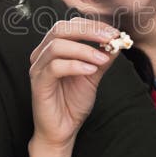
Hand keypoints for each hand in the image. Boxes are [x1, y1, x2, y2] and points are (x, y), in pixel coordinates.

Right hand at [28, 18, 121, 156]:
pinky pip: (55, 67)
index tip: (114, 32)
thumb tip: (117, 41)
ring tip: (103, 59)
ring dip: (84, 50)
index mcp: (53, 48)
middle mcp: (42, 54)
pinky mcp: (38, 83)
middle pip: (60, 29)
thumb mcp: (93, 75)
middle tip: (110, 38)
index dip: (93, 25)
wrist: (63, 130)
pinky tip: (91, 70)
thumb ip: (102, 58)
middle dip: (88, 31)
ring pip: (57, 46)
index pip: (71, 25)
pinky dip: (75, 65)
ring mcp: (38, 68)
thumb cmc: (73, 102)